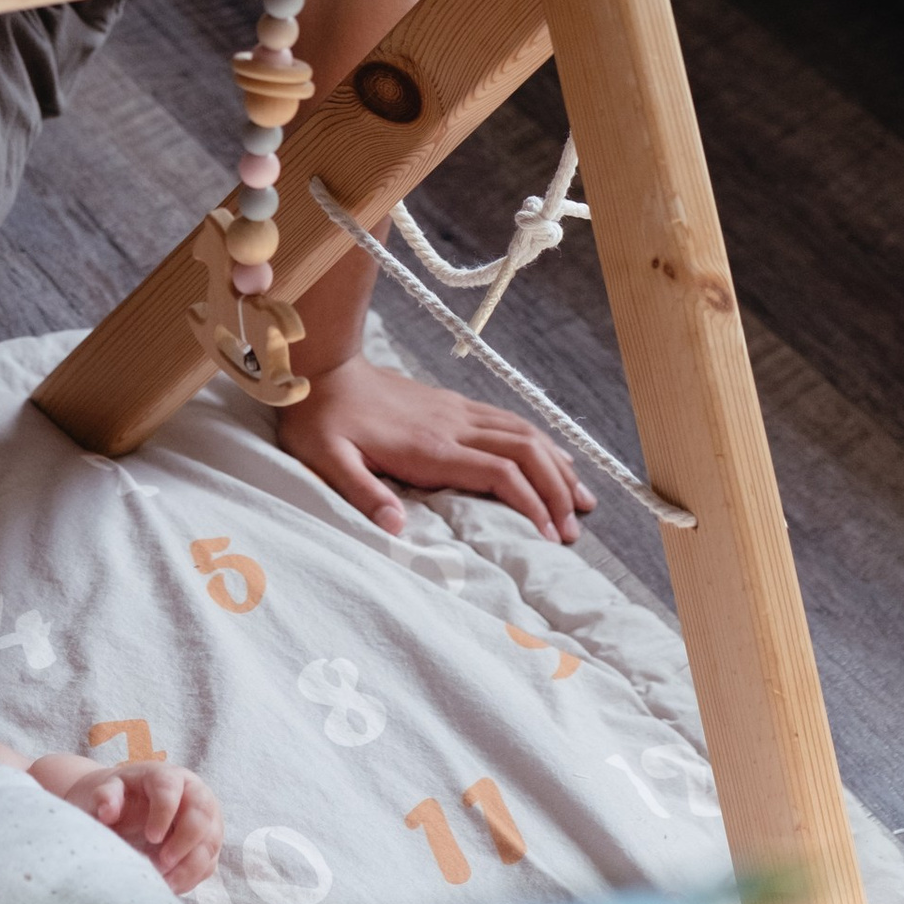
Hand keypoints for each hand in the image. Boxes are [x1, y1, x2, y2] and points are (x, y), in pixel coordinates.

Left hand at [35, 752, 222, 893]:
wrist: (124, 808)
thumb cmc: (116, 797)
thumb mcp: (104, 791)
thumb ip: (105, 796)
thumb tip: (107, 811)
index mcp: (166, 776)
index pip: (171, 789)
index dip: (164, 813)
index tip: (150, 837)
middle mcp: (193, 794)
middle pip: (202, 814)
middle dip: (185, 842)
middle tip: (162, 863)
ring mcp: (205, 820)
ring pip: (209, 842)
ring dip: (190, 866)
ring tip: (164, 883)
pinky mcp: (206, 844)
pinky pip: (207, 863)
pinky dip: (191, 877)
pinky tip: (170, 886)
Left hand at [277, 353, 589, 543]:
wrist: (323, 367)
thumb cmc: (322, 419)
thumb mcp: (328, 461)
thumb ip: (362, 494)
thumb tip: (395, 530)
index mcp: (430, 447)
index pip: (500, 473)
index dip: (531, 504)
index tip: (549, 536)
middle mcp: (453, 425)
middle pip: (526, 453)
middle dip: (556, 491)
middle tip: (573, 530)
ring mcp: (457, 411)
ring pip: (525, 433)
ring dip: (557, 467)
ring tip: (581, 500)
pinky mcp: (453, 403)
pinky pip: (509, 420)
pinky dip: (540, 442)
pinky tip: (553, 458)